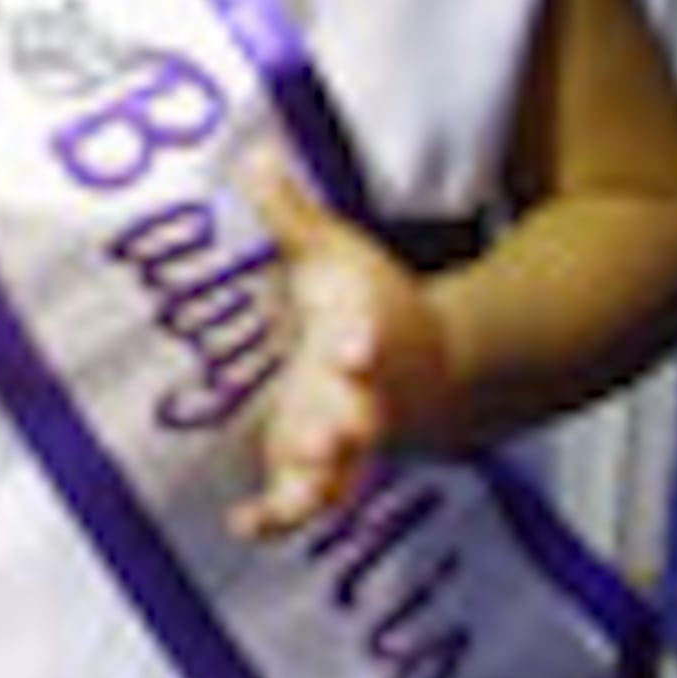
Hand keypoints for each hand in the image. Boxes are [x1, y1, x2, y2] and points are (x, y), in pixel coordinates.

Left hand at [234, 151, 456, 536]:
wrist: (433, 372)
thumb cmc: (378, 307)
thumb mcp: (336, 255)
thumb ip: (292, 213)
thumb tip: (251, 153)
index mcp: (366, 336)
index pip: (368, 338)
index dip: (363, 344)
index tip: (358, 346)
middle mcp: (361, 396)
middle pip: (358, 417)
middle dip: (340, 430)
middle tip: (322, 440)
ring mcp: (346, 442)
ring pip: (336, 476)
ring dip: (315, 486)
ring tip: (287, 499)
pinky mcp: (323, 473)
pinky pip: (302, 505)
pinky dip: (277, 519)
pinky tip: (244, 524)